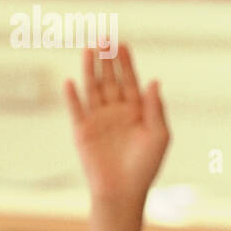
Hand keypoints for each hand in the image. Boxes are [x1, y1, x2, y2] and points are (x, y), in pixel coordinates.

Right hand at [63, 42, 168, 207]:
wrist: (122, 192)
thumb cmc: (145, 167)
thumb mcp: (159, 136)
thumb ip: (156, 108)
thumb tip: (153, 81)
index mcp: (136, 111)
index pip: (129, 80)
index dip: (126, 62)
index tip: (122, 44)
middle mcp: (116, 111)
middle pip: (109, 79)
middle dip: (107, 59)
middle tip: (104, 38)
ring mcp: (97, 120)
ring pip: (92, 89)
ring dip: (90, 70)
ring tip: (88, 50)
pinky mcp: (82, 132)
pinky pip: (76, 110)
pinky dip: (72, 96)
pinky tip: (70, 82)